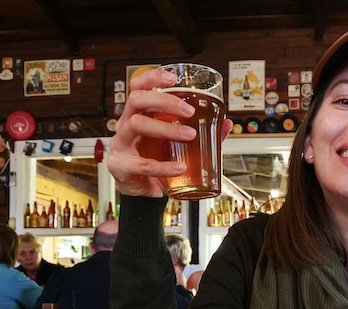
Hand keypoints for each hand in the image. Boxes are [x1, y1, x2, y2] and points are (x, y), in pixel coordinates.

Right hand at [108, 68, 232, 197]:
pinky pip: (142, 164)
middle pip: (137, 100)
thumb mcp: (176, 143)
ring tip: (189, 136)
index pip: (138, 87)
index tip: (173, 78)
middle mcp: (126, 124)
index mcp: (138, 114)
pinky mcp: (122, 166)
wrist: (140, 190)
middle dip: (164, 101)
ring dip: (165, 128)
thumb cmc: (155, 159)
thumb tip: (226, 124)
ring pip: (137, 124)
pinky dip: (163, 166)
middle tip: (188, 111)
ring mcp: (121, 143)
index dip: (152, 78)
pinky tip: (179, 167)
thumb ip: (201, 133)